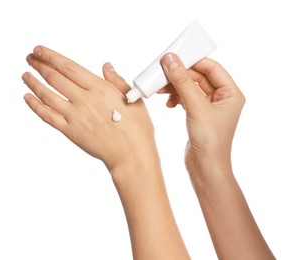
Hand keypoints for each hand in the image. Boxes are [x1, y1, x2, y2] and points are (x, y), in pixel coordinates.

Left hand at [22, 46, 156, 171]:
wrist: (131, 155)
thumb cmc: (136, 129)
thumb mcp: (133, 99)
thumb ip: (117, 81)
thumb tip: (106, 66)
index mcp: (100, 89)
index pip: (69, 67)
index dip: (51, 57)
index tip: (40, 50)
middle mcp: (84, 100)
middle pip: (55, 78)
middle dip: (40, 65)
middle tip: (31, 58)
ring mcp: (75, 117)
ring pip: (47, 95)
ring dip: (33, 83)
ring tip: (25, 75)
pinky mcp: (71, 132)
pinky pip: (48, 116)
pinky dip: (35, 106)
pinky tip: (28, 98)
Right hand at [160, 53, 244, 174]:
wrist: (205, 168)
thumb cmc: (210, 141)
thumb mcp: (196, 107)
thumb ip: (183, 82)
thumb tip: (171, 60)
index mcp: (231, 94)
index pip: (212, 68)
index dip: (193, 61)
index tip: (175, 57)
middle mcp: (222, 99)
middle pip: (198, 77)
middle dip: (180, 76)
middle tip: (162, 73)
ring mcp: (209, 107)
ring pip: (190, 88)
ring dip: (175, 87)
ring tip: (160, 90)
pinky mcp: (198, 115)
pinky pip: (186, 99)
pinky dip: (176, 98)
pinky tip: (168, 103)